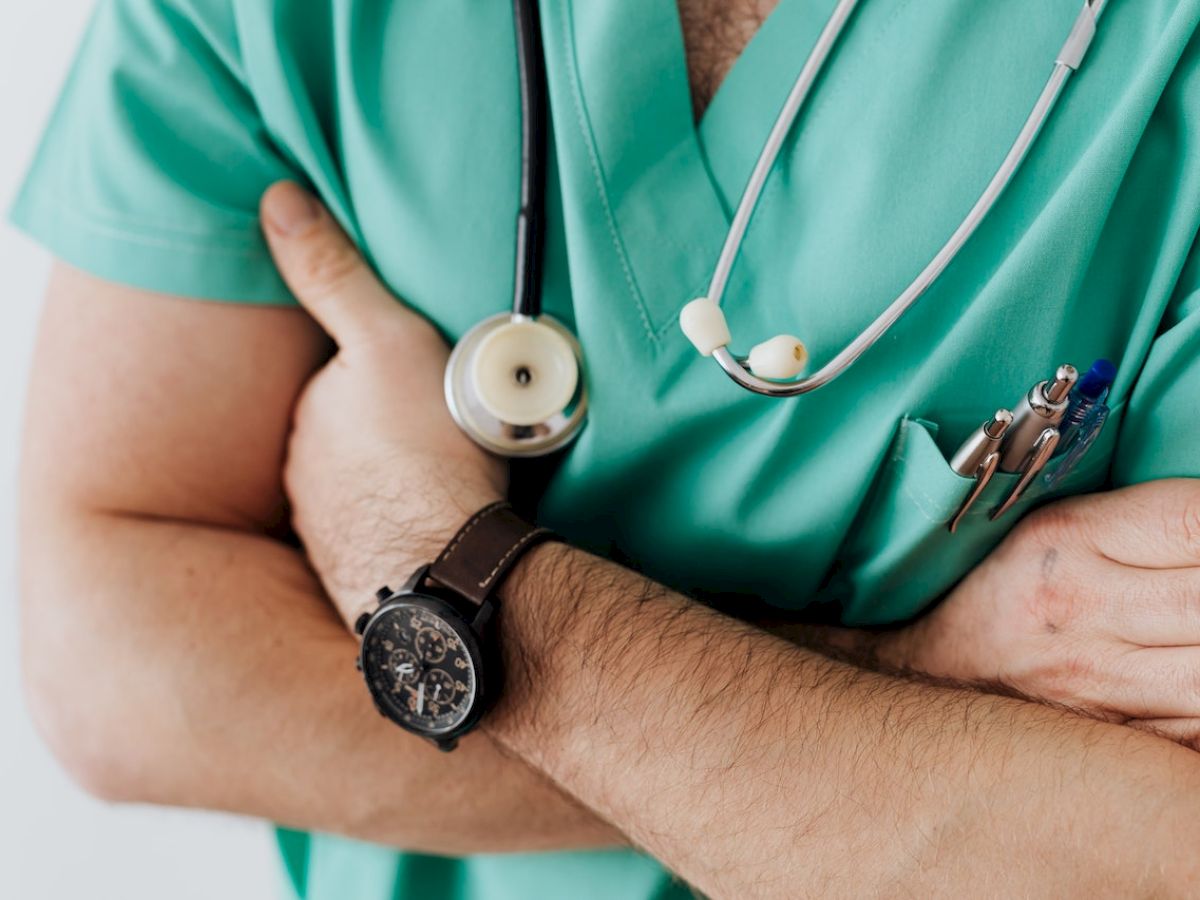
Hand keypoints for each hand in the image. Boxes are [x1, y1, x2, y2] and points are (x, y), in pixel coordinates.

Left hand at [261, 182, 505, 625]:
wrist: (447, 565)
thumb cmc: (427, 448)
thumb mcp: (386, 339)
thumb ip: (333, 273)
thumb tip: (276, 200)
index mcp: (308, 414)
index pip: (335, 381)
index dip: (381, 376)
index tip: (422, 385)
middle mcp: (302, 473)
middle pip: (345, 435)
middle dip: (382, 430)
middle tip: (442, 430)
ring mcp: (325, 528)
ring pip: (358, 487)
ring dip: (390, 479)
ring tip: (445, 479)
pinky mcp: (355, 572)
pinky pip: (377, 534)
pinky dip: (399, 525)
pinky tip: (434, 525)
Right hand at [879, 479, 1199, 745]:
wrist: (926, 674)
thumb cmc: (1004, 595)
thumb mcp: (1052, 530)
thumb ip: (1144, 524)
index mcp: (1066, 537)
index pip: (1192, 518)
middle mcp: (1079, 606)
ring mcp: (1096, 681)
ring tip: (1193, 636)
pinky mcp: (1114, 737)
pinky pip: (1198, 730)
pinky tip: (1188, 672)